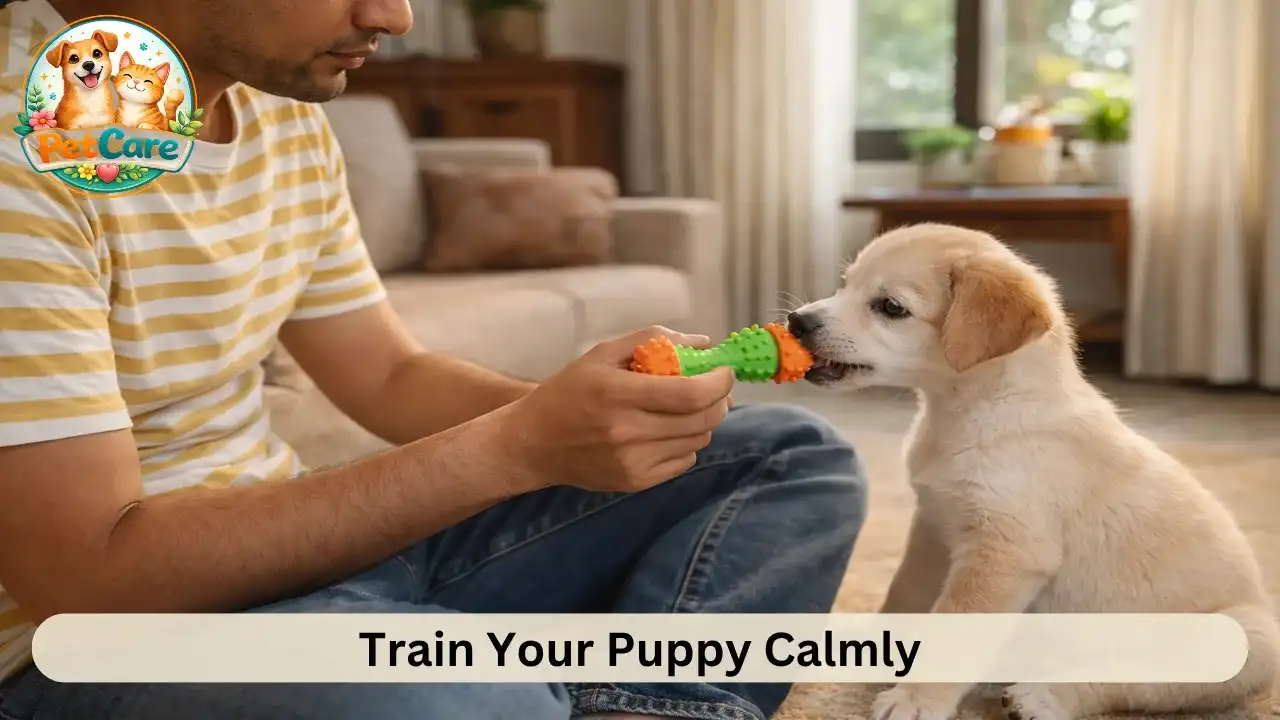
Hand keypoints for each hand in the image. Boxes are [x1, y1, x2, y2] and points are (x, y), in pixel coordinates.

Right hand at [500, 326, 734, 492]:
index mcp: (617, 394)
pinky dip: (686, 443)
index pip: (689, 394)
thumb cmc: (569, 391)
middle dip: (719, 400)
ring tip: (685, 407)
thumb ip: (652, 340)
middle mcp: (626, 431)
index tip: (724, 371)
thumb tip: (703, 343)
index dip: (718, 382)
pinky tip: (666, 430)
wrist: (534, 443)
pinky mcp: (636, 482)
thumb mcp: (602, 354)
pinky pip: (684, 461)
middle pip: (701, 419)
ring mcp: (632, 462)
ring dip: (703, 420)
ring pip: (698, 440)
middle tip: (715, 388)